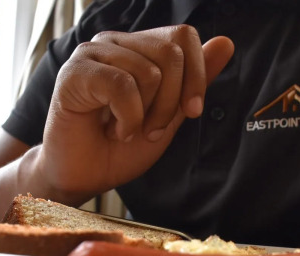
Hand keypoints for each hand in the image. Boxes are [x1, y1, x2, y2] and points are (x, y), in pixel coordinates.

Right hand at [35, 25, 234, 200]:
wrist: (83, 176)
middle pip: (171, 53)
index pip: (183, 36)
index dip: (197, 75)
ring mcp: (92, 54)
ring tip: (127, 130)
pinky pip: (122, 86)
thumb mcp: (170, 115)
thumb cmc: (121, 148)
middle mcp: (115, 43)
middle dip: (171, 103)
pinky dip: (127, 118)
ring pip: (149, 72)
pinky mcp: (74, 72)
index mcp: (139, 48)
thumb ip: (194, 81)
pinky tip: (113, 130)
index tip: (191, 112)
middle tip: (152, 130)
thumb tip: (226, 42)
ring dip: (147, 116)